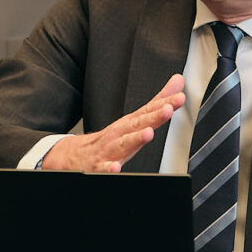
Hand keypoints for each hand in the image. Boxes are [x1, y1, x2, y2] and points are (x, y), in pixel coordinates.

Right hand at [39, 74, 184, 172]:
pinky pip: (103, 169)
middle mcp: (119, 134)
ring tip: (148, 133)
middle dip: (153, 117)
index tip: (180, 98)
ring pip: (122, 144)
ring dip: (135, 139)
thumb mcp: (133, 120)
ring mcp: (108, 150)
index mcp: (129, 124)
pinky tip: (115, 168)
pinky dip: (109, 169)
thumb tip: (178, 82)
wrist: (71, 156)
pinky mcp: (97, 167)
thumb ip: (157, 103)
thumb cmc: (109, 139)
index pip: (149, 111)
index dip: (165, 104)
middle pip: (138, 124)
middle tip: (168, 109)